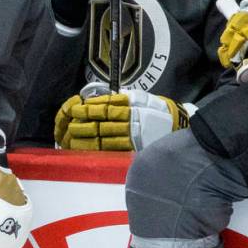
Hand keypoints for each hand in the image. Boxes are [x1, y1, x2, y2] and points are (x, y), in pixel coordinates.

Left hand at [53, 82, 193, 150]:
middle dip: (84, 125)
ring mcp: (132, 137)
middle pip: (102, 124)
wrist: (176, 124)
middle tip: (70, 125)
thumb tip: (97, 99)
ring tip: (72, 138)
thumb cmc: (155, 108)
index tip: (75, 109)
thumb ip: (120, 98)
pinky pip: (113, 150)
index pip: (104, 108)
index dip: (88, 109)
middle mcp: (131, 122)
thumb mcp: (139, 97)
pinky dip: (98, 150)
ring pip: (105, 139)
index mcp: (131, 107)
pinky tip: (86, 149)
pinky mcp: (134, 149)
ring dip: (87, 139)